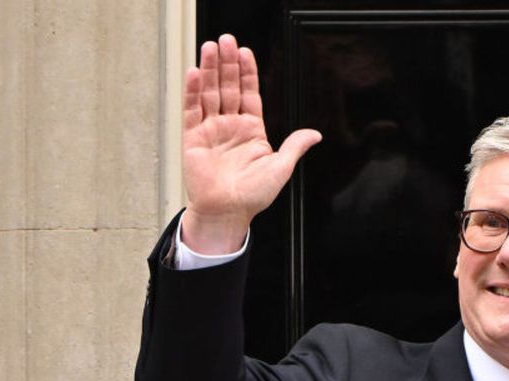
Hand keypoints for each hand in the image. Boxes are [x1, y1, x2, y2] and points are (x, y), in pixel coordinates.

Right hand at [181, 34, 321, 253]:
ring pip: (210, 93)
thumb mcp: (281, 168)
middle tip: (227, 40)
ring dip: (210, 70)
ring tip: (210, 48)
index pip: (250, 94)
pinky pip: (192, 109)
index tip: (246, 53)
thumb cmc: (253, 195)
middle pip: (228, 87)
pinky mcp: (193, 137)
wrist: (227, 212)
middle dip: (227, 64)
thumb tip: (315, 134)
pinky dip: (193, 91)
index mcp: (252, 130)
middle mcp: (231, 126)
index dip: (248, 73)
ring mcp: (211, 129)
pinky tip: (196, 73)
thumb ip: (294, 146)